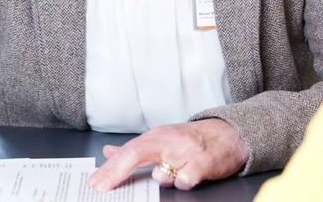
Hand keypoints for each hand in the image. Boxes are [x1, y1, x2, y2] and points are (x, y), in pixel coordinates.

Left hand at [88, 118, 248, 190]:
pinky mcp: (202, 163)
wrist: (228, 134)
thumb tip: (108, 152)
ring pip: (161, 172)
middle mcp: (167, 141)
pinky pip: (185, 180)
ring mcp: (185, 151)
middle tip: (102, 188)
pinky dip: (184, 182)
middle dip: (115, 173)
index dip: (108, 168)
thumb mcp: (160, 140)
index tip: (94, 183)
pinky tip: (188, 176)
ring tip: (173, 172)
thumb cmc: (191, 140)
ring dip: (161, 179)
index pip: (126, 152)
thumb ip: (134, 149)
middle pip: (135, 155)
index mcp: (155, 137)